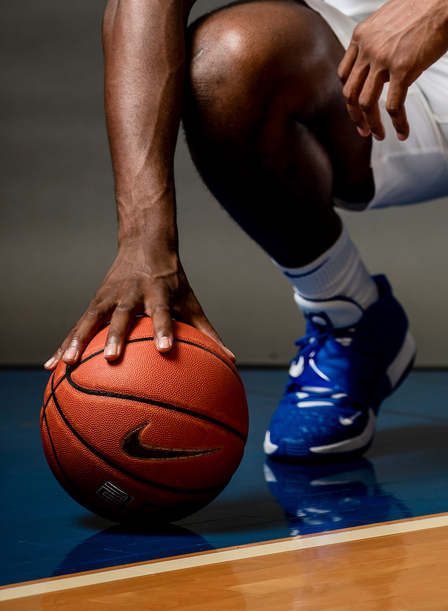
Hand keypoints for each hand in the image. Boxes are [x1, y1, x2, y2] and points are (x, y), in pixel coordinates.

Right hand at [44, 241, 232, 368]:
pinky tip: (52, 366)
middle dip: (117, 335)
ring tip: (67, 364)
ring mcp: (111, 296)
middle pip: (123, 315)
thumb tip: (231, 360)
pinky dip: (65, 343)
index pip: (163, 313)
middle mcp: (133, 293)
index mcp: (158, 293)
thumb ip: (207, 331)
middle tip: (113, 358)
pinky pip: (78, 326)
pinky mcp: (95, 301)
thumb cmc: (172, 280)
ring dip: (79, 340)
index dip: (164, 329)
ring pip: (92, 319)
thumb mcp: (190, 300)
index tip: (165, 349)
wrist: (145, 243)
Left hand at [338, 0, 447, 140]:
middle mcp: (367, 49)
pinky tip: (403, 132)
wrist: (443, 1)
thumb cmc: (424, 8)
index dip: (348, 94)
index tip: (357, 107)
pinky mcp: (402, 70)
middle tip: (364, 130)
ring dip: (372, 124)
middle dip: (354, 116)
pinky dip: (397, 122)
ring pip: (366, 102)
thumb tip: (384, 63)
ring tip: (380, 135)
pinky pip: (393, 105)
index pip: (344, 73)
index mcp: (361, 36)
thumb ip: (379, 40)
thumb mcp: (390, 19)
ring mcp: (383, 60)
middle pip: (349, 91)